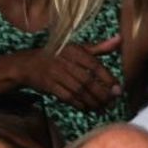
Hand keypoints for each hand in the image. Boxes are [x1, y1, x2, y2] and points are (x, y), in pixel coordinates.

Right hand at [0, 37, 121, 111]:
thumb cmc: (58, 55)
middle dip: (102, 93)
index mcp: (73, 50)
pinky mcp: (47, 85)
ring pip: (78, 91)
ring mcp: (54, 74)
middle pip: (87, 81)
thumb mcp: (77, 48)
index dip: (108, 78)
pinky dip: (79, 104)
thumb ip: (99, 47)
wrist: (26, 64)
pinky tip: (88, 108)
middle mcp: (64, 61)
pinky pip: (66, 97)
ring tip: (103, 106)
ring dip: (92, 101)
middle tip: (112, 101)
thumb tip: (120, 39)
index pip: (94, 65)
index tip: (118, 89)